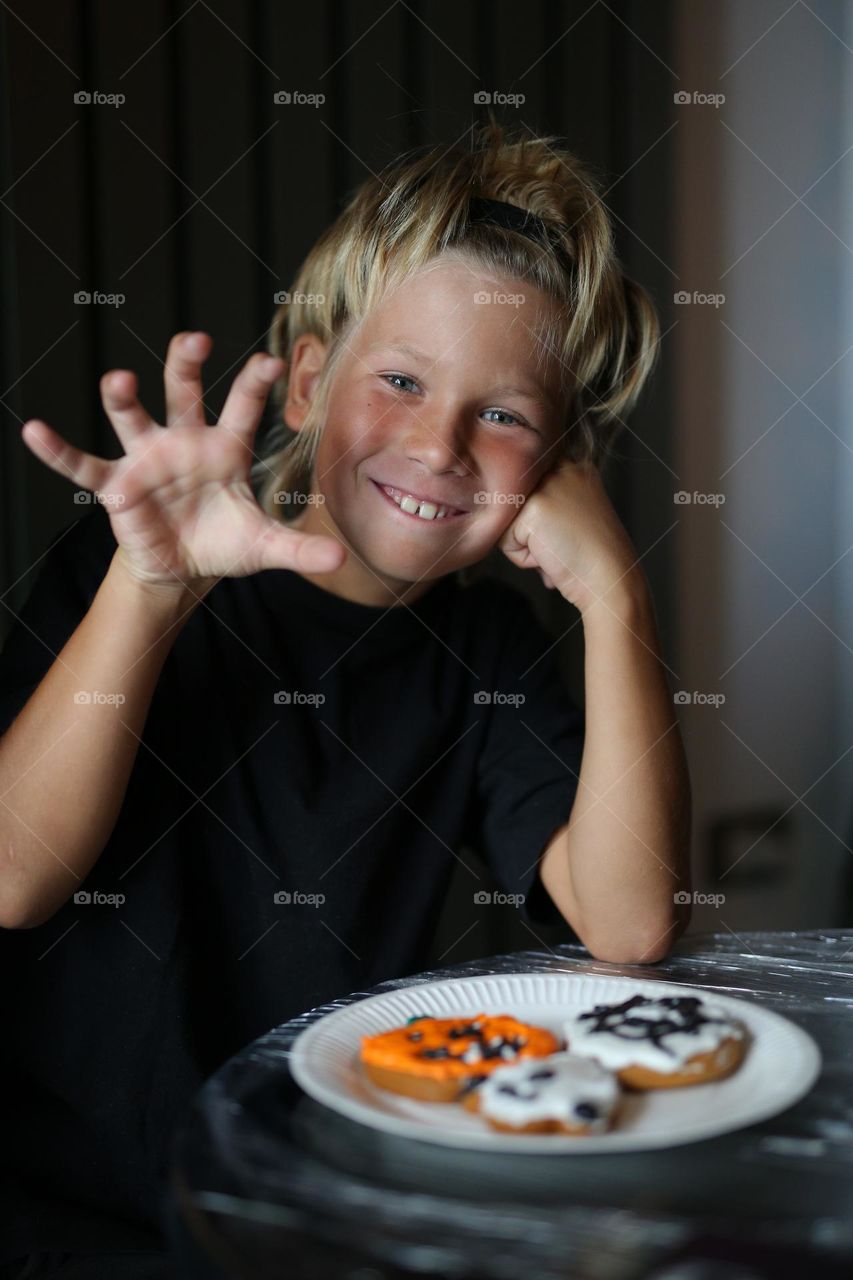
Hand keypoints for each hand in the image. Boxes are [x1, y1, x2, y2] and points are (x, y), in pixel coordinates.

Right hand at [20, 332, 345, 592]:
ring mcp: (147, 460)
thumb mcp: (265, 547)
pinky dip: (58, 451)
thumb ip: (300, 548)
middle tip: (195, 340)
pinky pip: (83, 465)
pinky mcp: (117, 485)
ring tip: (118, 379)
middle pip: (183, 392)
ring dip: (123, 398)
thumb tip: (344, 556)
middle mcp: (184, 441)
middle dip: (186, 364)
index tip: (272, 362)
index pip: (242, 407)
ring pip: (132, 417)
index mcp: (225, 448)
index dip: (255, 384)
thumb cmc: (224, 542)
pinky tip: (34, 431)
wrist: (183, 569)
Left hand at [498, 458, 641, 611]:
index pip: (526, 491)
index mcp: (573, 467)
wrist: (612, 580)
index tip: (564, 533)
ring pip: (506, 521)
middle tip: (562, 542)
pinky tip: (552, 556)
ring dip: (525, 545)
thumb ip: (543, 502)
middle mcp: (560, 468)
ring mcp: (547, 486)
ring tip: (557, 549)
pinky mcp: (534, 509)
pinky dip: (523, 558)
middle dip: (529, 532)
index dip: (537, 522)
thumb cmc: (592, 558)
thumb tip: (497, 505)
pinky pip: (505, 539)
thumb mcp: (572, 514)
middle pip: (513, 504)